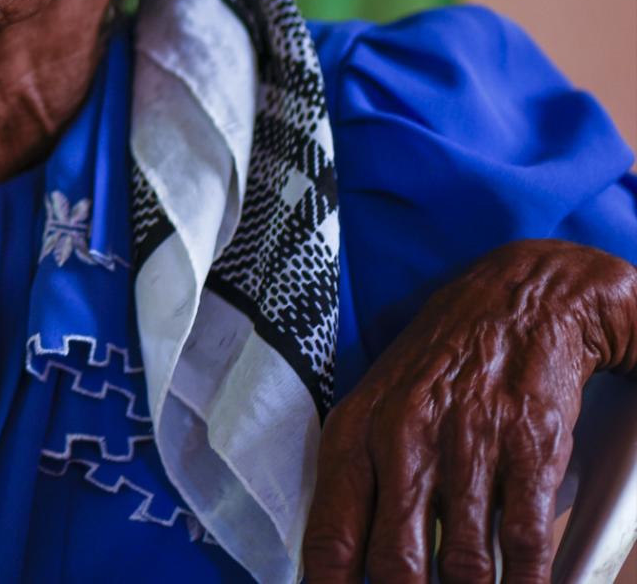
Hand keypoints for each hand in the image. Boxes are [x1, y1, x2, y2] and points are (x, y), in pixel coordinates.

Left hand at [302, 239, 636, 583]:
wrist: (519, 302)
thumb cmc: (440, 366)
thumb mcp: (378, 408)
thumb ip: (362, 480)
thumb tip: (344, 560)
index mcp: (355, 433)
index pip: (329, 536)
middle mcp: (404, 440)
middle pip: (396, 563)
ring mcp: (468, 444)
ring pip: (465, 565)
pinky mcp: (529, 448)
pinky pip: (524, 541)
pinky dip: (526, 582)